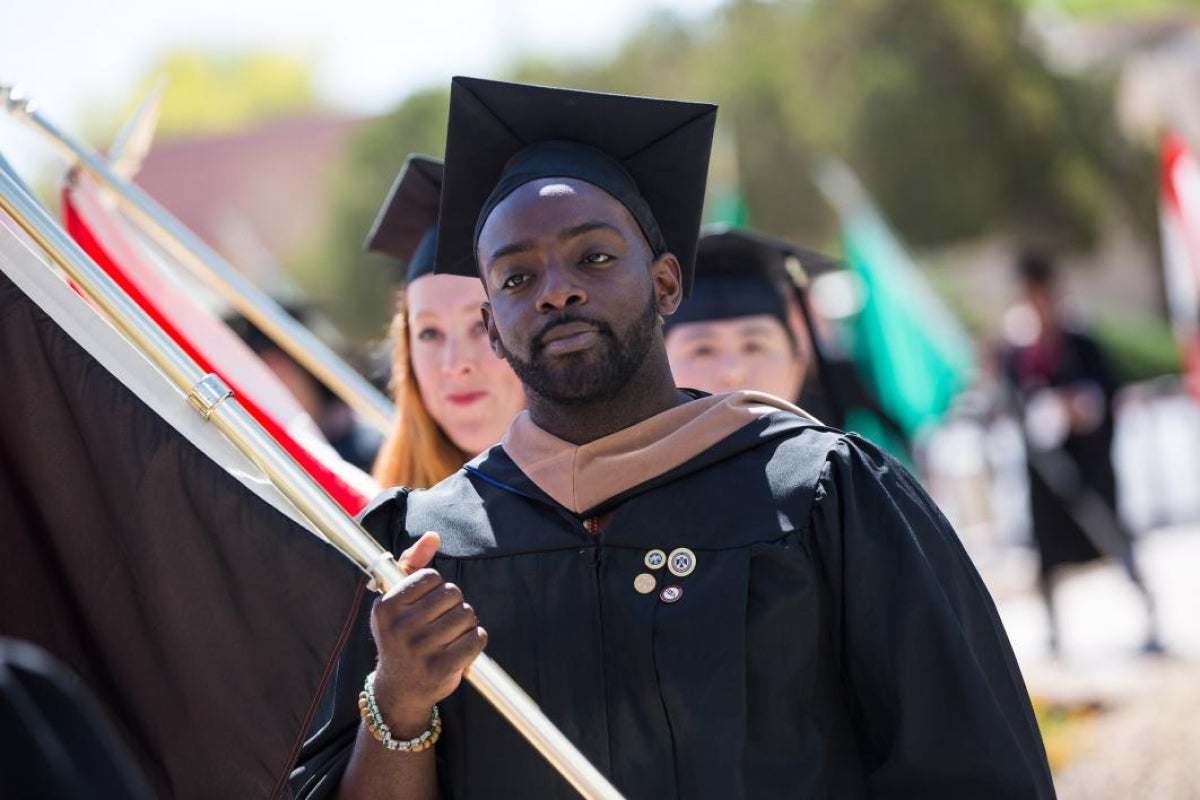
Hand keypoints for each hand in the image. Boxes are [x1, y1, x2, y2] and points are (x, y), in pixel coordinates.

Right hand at [369, 532, 487, 734]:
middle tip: (441, 622)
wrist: (399, 689)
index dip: (436, 589)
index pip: (432, 577)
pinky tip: (462, 647)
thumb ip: (413, 564)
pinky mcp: (441, 669)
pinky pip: (477, 638)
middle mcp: (400, 628)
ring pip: (467, 615)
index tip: (427, 605)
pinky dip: (475, 640)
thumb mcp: (398, 600)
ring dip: (466, 623)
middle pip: (453, 594)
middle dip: (454, 605)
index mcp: (386, 607)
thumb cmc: (401, 636)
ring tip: (450, 635)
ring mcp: (420, 650)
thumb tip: (433, 536)